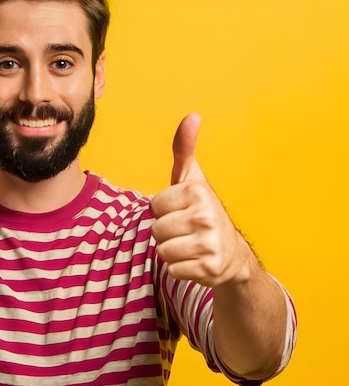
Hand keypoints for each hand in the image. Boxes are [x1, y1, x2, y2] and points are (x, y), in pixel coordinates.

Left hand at [151, 113, 250, 287]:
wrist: (232, 254)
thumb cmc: (203, 213)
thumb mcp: (193, 180)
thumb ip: (184, 149)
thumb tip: (191, 115)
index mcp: (197, 193)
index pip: (153, 207)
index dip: (163, 211)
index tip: (182, 211)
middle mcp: (206, 216)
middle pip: (155, 230)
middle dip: (166, 233)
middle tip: (186, 231)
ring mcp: (209, 244)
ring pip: (161, 250)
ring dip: (171, 251)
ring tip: (189, 245)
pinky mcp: (208, 269)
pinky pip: (172, 269)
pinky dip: (180, 269)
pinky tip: (195, 261)